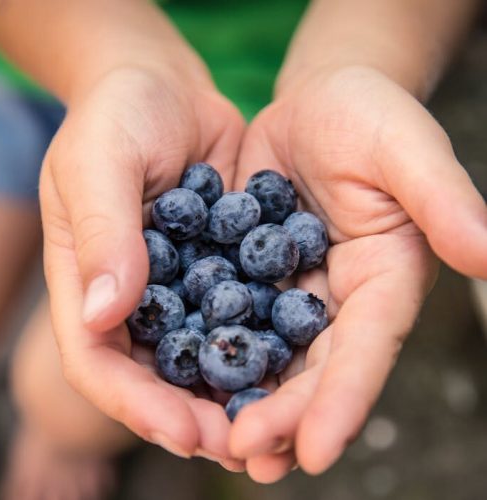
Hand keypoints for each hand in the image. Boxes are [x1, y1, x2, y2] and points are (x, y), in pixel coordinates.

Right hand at [40, 64, 244, 464]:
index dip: (137, 404)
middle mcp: (135, 297)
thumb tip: (104, 313)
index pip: (100, 361)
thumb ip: (102, 232)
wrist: (166, 88)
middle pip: (157, 376)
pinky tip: (297, 367)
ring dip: (236, 395)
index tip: (184, 433)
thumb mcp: (98, 160)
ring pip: (204, 356)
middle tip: (241, 447)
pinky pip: (244, 314)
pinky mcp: (222, 267)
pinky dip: (265, 345)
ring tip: (275, 427)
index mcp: (89, 283)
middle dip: (194, 417)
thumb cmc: (118, 114)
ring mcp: (181, 286)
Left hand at [230, 66, 486, 481]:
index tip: (315, 452)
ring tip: (216, 442)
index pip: (366, 348)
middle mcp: (338, 296)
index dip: (343, 400)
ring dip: (243, 398)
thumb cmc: (368, 115)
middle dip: (283, 413)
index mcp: (382, 278)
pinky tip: (183, 376)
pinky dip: (208, 345)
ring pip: (268, 353)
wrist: (317, 102)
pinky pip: (227, 314)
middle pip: (313, 366)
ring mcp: (291, 287)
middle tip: (246, 455)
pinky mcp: (250, 269)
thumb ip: (442, 201)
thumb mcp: (405, 149)